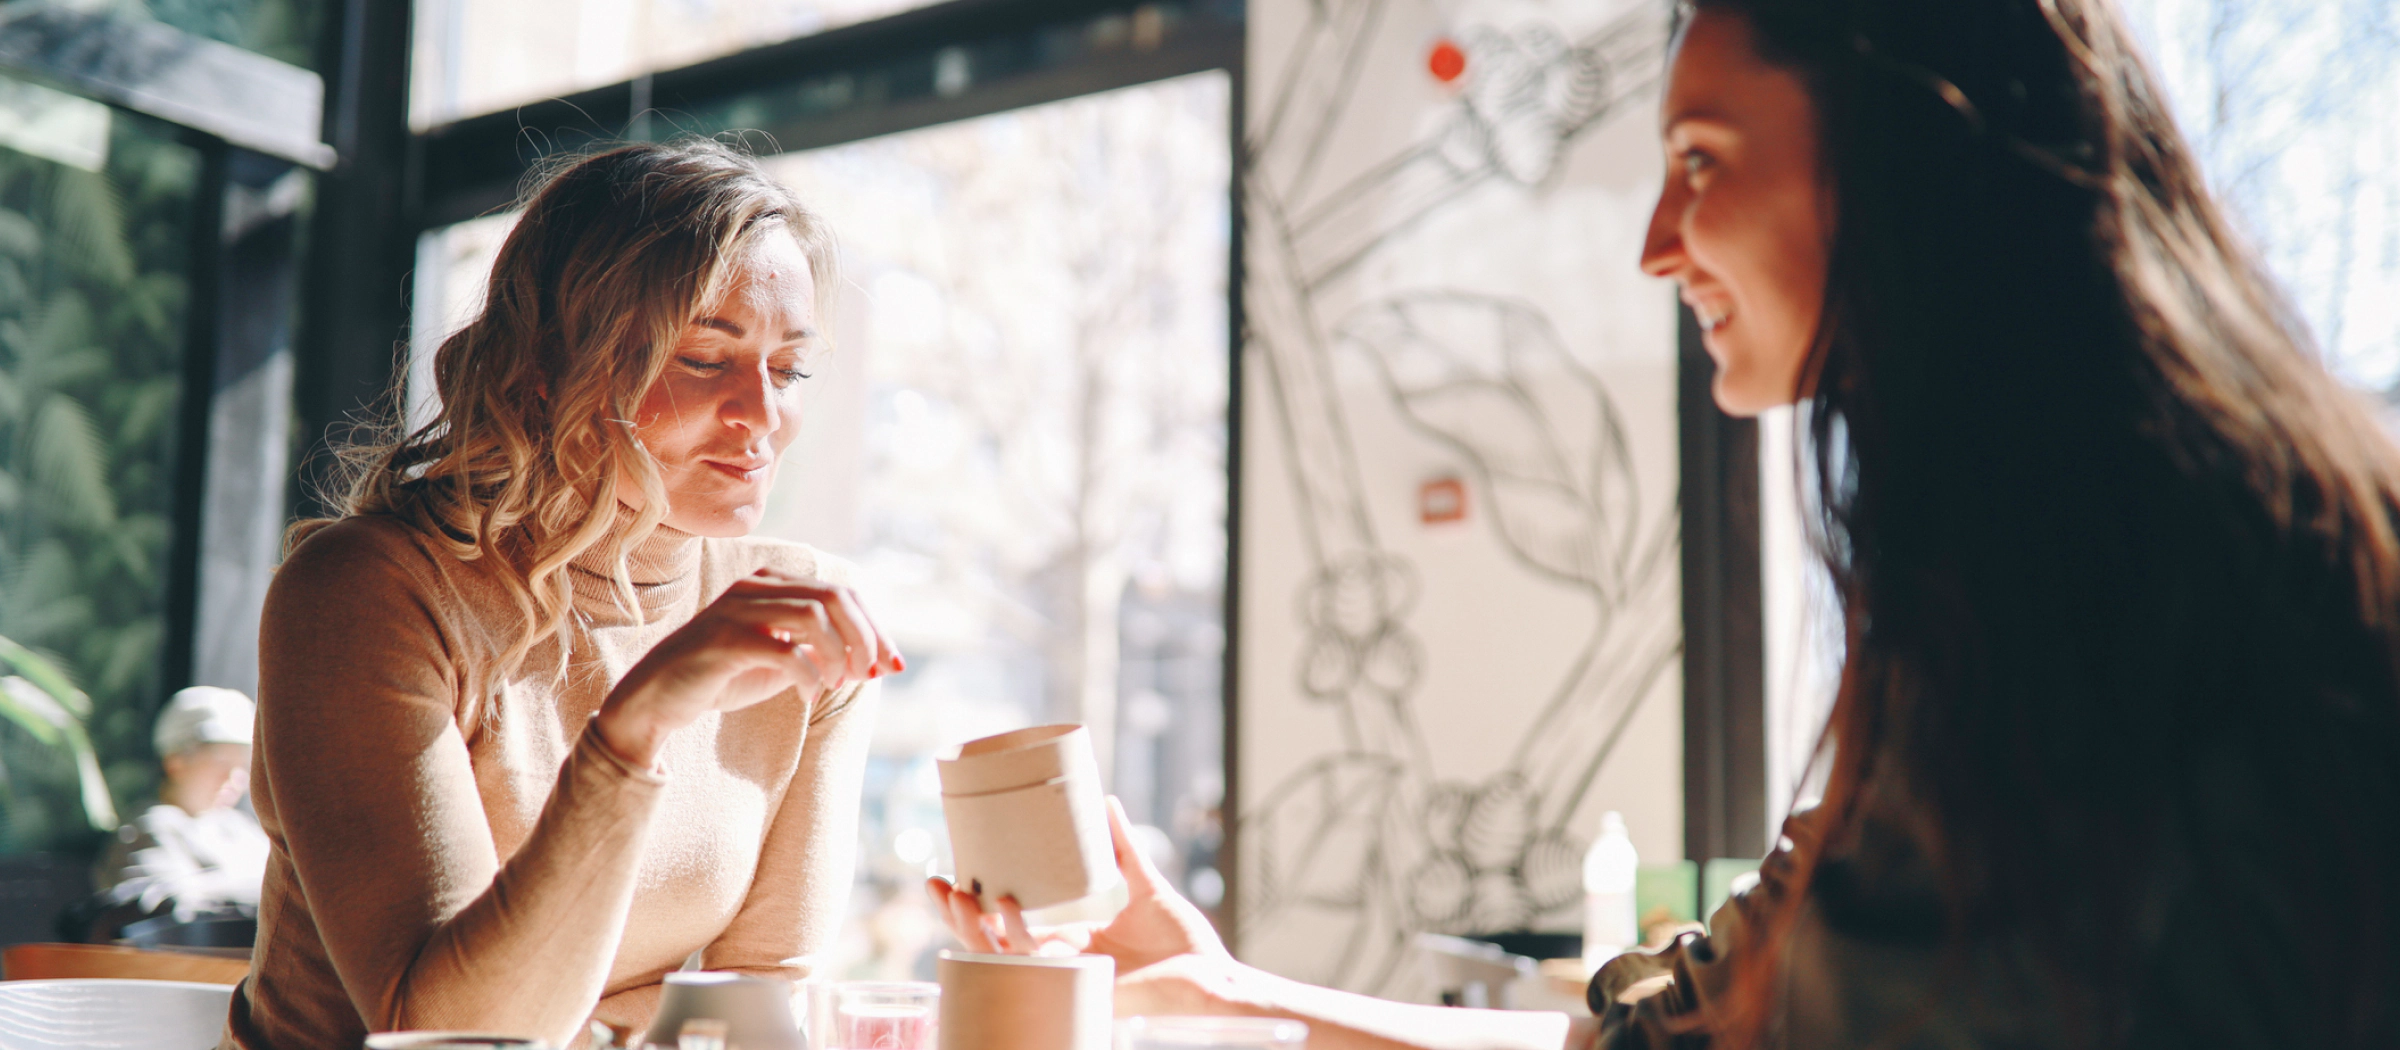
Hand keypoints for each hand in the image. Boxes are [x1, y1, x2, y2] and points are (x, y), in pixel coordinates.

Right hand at [598, 569, 901, 766]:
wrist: (658, 699)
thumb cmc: (723, 677)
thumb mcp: (782, 661)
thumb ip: (822, 652)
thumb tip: (877, 661)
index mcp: (772, 583)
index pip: (841, 593)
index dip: (875, 628)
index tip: (893, 666)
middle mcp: (756, 587)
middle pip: (834, 596)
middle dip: (864, 638)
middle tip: (868, 675)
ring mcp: (737, 609)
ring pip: (814, 615)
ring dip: (838, 654)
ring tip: (836, 684)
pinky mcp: (723, 639)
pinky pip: (784, 649)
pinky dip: (808, 675)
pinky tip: (809, 696)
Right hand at [926, 796, 1227, 973]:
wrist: (1216, 978)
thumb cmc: (1185, 944)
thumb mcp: (1146, 888)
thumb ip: (1123, 849)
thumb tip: (1106, 801)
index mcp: (1069, 942)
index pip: (1008, 927)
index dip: (974, 906)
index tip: (948, 874)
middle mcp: (1061, 963)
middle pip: (992, 945)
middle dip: (957, 918)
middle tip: (936, 884)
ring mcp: (1068, 978)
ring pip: (1004, 958)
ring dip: (975, 929)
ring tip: (959, 895)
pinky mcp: (1082, 988)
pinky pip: (1039, 966)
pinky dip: (1018, 938)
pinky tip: (1006, 911)